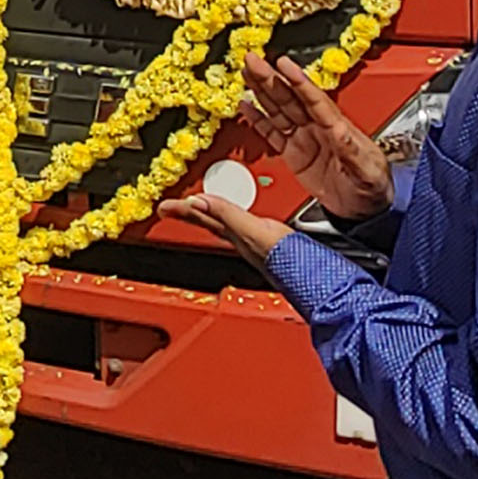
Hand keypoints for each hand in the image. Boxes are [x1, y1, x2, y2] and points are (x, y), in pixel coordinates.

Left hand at [157, 193, 294, 271]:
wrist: (314, 277)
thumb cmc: (286, 261)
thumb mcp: (253, 232)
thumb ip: (227, 215)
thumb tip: (197, 201)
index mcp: (235, 234)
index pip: (202, 217)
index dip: (183, 210)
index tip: (163, 207)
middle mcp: (241, 239)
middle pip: (208, 221)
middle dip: (191, 212)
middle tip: (171, 207)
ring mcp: (254, 242)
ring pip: (224, 223)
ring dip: (209, 214)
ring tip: (195, 208)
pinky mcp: (269, 242)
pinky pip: (241, 226)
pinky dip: (232, 218)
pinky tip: (234, 218)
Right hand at [238, 53, 393, 221]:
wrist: (366, 209)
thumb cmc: (373, 188)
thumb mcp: (368, 171)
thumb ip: (352, 152)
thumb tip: (341, 132)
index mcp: (337, 129)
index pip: (313, 99)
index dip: (297, 81)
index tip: (283, 64)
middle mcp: (318, 129)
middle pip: (290, 98)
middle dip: (270, 77)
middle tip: (253, 59)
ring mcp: (305, 140)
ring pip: (278, 109)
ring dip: (262, 90)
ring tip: (247, 72)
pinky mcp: (294, 154)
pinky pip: (272, 133)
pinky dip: (258, 119)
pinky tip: (247, 105)